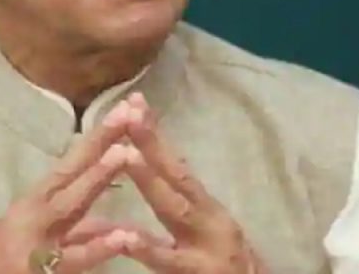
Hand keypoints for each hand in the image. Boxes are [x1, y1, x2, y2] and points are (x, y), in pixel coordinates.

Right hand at [0, 104, 139, 273]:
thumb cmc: (0, 260)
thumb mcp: (37, 235)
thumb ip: (79, 228)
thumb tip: (118, 221)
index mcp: (35, 203)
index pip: (70, 165)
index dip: (96, 139)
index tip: (124, 110)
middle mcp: (35, 216)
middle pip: (71, 175)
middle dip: (100, 145)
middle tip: (128, 115)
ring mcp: (37, 243)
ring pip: (70, 208)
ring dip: (96, 180)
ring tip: (125, 155)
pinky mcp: (39, 271)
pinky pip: (73, 259)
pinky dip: (98, 249)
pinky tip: (123, 238)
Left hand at [118, 93, 268, 273]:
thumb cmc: (230, 268)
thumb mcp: (208, 233)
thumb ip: (182, 207)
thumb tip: (150, 172)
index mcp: (208, 210)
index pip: (177, 167)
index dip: (155, 136)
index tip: (134, 101)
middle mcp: (210, 223)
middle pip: (177, 179)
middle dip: (151, 146)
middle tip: (128, 113)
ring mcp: (205, 250)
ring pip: (175, 213)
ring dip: (150, 183)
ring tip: (127, 157)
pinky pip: (169, 263)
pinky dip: (149, 250)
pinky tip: (127, 238)